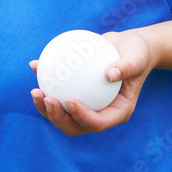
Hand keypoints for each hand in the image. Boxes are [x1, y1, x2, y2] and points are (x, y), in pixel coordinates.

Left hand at [29, 30, 155, 136]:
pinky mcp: (75, 90)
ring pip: (62, 113)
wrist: (129, 46)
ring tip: (35, 91)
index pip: (97, 123)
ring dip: (45, 106)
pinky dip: (45, 79)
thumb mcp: (137, 57)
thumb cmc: (137, 52)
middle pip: (75, 125)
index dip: (82, 118)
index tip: (70, 100)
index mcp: (117, 112)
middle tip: (46, 98)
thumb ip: (127, 66)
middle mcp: (99, 112)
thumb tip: (109, 74)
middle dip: (57, 118)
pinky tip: (34, 65)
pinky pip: (57, 89)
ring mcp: (86, 103)